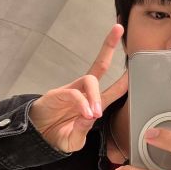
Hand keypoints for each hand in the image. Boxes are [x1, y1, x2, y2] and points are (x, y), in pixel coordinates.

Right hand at [29, 24, 126, 153]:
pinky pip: (73, 94)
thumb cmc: (56, 136)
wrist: (35, 138)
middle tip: (118, 29)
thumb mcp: (74, 140)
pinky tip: (86, 114)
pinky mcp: (56, 94)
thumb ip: (83, 130)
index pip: (111, 89)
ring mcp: (70, 91)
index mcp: (91, 104)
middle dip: (108, 47)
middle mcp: (82, 92)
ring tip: (96, 113)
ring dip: (96, 95)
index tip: (135, 66)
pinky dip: (82, 103)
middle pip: (99, 66)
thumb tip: (91, 116)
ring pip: (89, 79)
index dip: (123, 80)